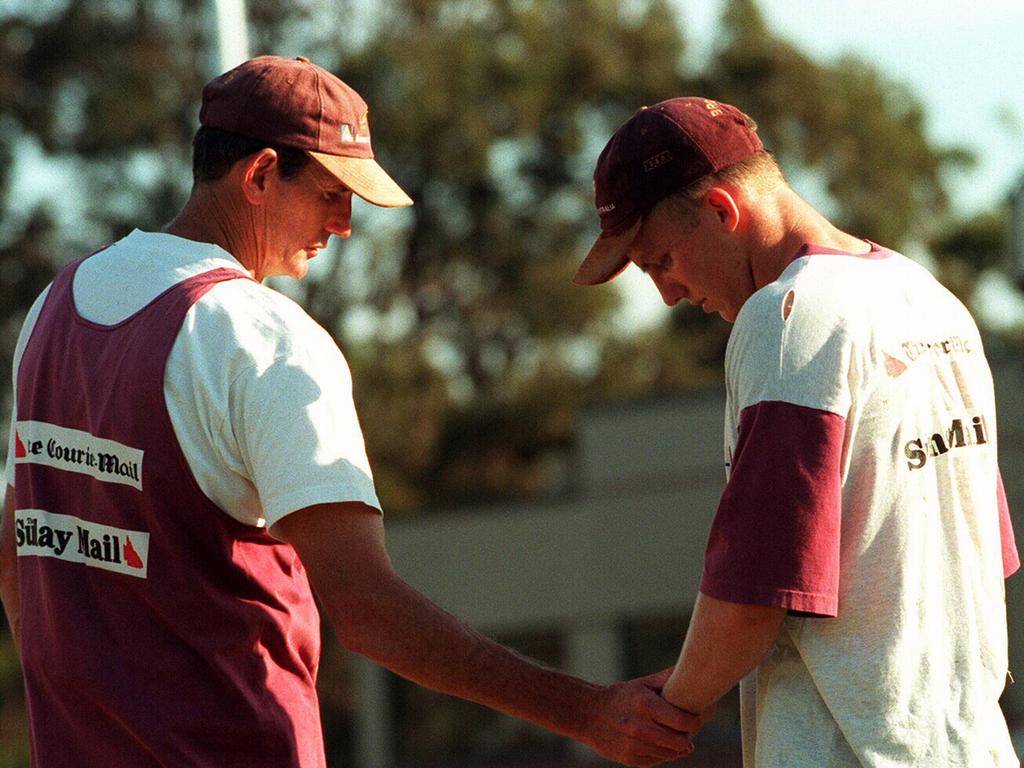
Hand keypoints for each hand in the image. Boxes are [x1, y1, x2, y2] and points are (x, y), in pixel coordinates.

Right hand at [578, 674, 700, 765]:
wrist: (588, 714)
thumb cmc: (620, 696)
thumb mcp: (642, 684)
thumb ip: (666, 680)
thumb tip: (692, 669)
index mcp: (645, 705)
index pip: (683, 722)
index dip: (695, 722)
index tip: (697, 719)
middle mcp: (640, 727)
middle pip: (680, 742)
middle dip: (687, 736)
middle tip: (687, 729)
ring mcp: (634, 746)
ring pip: (670, 754)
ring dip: (676, 746)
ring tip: (673, 734)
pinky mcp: (629, 759)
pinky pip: (657, 760)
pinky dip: (662, 753)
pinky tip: (659, 742)